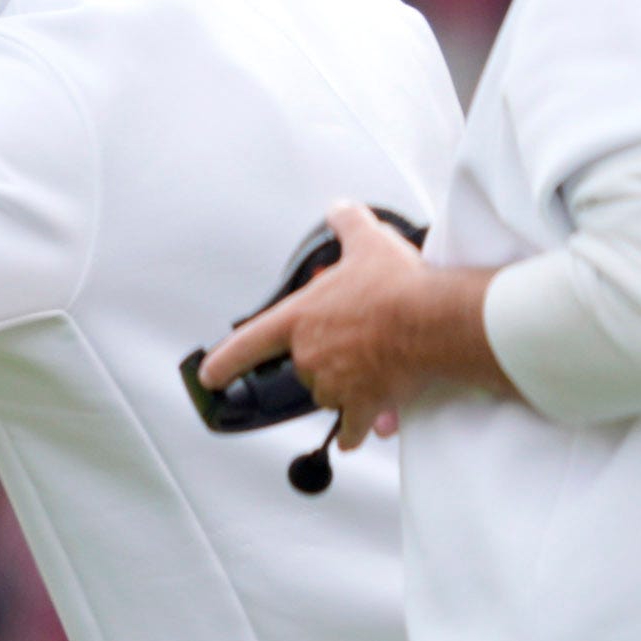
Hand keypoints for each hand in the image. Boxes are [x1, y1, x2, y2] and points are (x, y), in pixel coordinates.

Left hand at [193, 202, 492, 449]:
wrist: (431, 321)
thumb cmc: (398, 286)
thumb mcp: (368, 243)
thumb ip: (349, 225)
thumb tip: (341, 210)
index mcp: (301, 319)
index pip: (249, 342)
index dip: (225, 361)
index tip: (210, 376)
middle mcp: (311, 355)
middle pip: (305, 367)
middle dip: (328, 358)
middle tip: (358, 340)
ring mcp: (334, 384)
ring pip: (330, 393)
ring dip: (347, 387)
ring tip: (375, 365)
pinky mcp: (363, 405)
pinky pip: (352, 427)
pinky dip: (355, 431)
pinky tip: (358, 430)